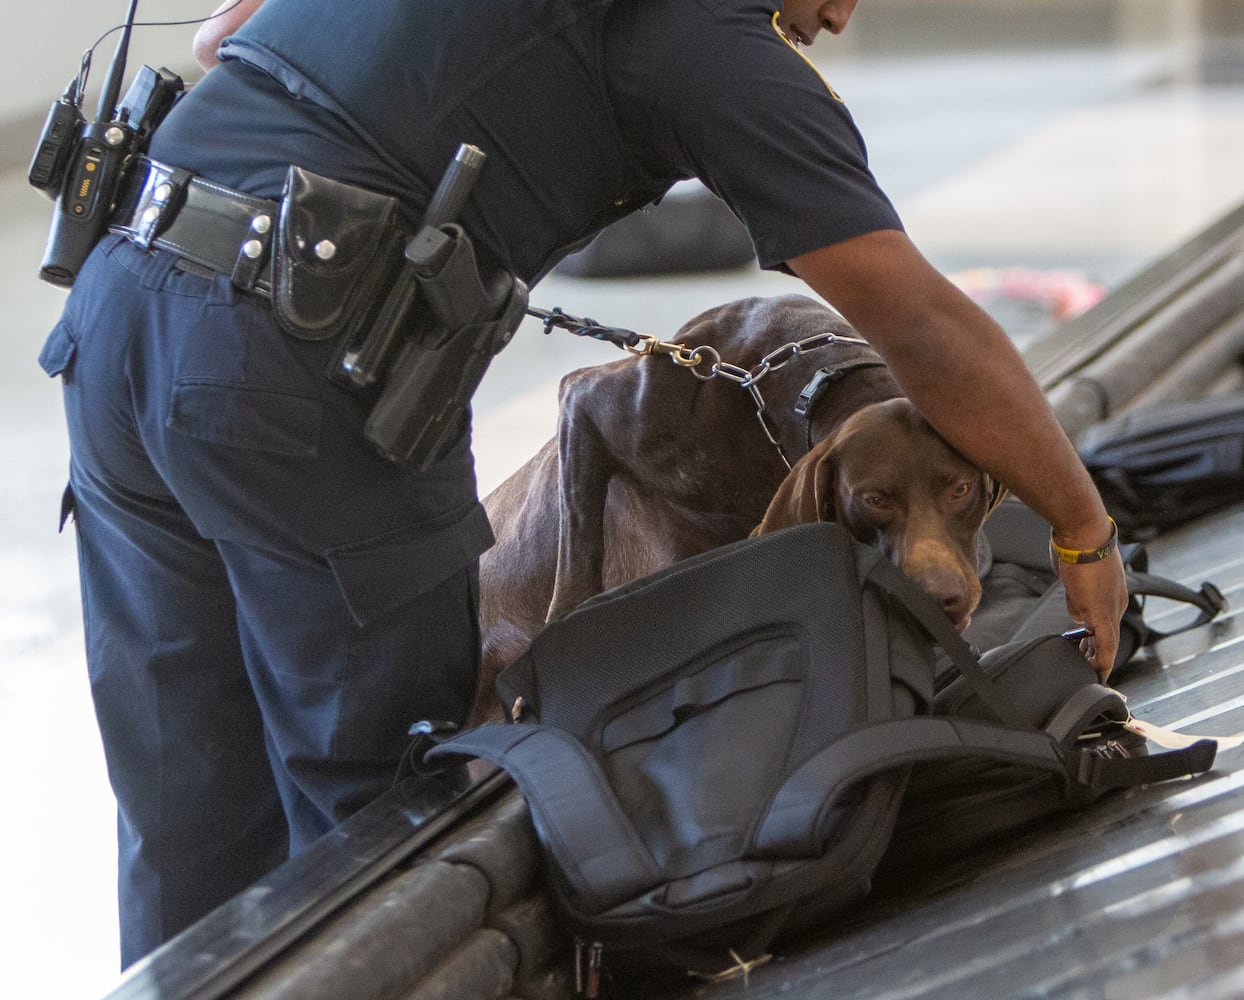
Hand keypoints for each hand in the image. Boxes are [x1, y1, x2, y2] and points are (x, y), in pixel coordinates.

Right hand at [1058, 552, 1128, 679]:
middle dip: (1097, 652)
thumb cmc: (1077, 543)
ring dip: (1096, 657)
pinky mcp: (1101, 613)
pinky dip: (1102, 660)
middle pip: (1108, 634)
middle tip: (1090, 668)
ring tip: (1089, 672)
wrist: (1083, 532)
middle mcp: (1117, 602)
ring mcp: (1110, 608)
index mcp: (1112, 591)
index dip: (1098, 638)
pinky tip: (1097, 671)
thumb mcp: (1075, 573)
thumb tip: (1076, 614)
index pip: (1106, 621)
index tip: (1090, 648)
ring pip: (1107, 642)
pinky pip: (1105, 644)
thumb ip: (1076, 595)